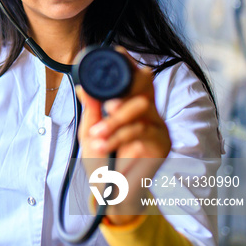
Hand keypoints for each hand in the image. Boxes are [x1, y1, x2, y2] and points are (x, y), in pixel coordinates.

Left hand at [77, 46, 171, 223]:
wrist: (111, 194)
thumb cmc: (102, 163)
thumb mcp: (90, 134)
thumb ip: (90, 111)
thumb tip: (83, 86)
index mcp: (130, 107)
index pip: (135, 79)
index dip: (129, 64)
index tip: (118, 51)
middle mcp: (148, 113)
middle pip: (145, 86)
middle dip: (123, 94)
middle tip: (106, 108)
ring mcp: (157, 127)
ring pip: (140, 109)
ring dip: (114, 124)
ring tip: (96, 139)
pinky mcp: (162, 144)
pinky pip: (140, 132)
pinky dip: (119, 138)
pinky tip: (106, 146)